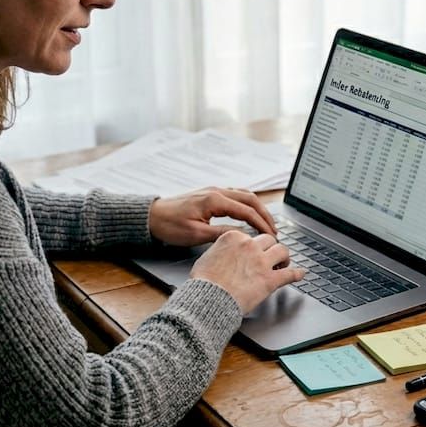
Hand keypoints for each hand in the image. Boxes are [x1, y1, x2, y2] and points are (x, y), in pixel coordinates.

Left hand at [148, 187, 276, 246]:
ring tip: (266, 223)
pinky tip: (249, 214)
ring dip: (257, 208)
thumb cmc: (169, 226)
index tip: (271, 236)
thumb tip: (243, 236)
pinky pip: (235, 195)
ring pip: (244, 195)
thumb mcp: (196, 234)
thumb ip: (222, 233)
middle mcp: (216, 191)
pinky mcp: (209, 194)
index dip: (261, 224)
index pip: (246, 211)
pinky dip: (247, 204)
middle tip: (274, 230)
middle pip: (250, 199)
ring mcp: (213, 190)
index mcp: (214, 199)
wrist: (151, 217)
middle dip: (265, 214)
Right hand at [190, 231, 303, 314]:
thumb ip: (220, 250)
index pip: (250, 236)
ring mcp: (261, 262)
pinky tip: (300, 274)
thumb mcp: (206, 256)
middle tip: (271, 256)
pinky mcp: (270, 279)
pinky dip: (297, 274)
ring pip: (282, 250)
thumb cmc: (203, 282)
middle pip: (269, 239)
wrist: (207, 299)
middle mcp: (249, 246)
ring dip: (284, 257)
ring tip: (284, 263)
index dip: (253, 245)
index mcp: (234, 237)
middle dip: (270, 247)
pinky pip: (289, 274)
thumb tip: (223, 253)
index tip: (254, 251)